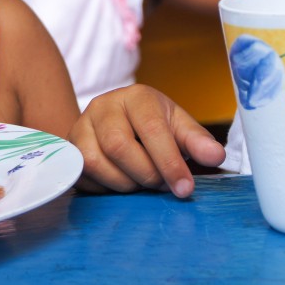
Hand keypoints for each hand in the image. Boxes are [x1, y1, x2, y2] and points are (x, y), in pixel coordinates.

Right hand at [69, 84, 225, 195]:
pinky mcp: (69, 148)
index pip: (151, 129)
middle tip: (161, 185)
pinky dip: (105, 186)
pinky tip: (121, 182)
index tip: (185, 188)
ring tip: (141, 182)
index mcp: (135, 97)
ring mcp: (81, 126)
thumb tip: (215, 156)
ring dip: (124, 182)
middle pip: (118, 146)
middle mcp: (103, 106)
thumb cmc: (153, 125)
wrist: (117, 121)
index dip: (169, 162)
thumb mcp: (178, 127)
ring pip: (96, 162)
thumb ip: (197, 141)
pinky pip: (83, 175)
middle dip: (145, 174)